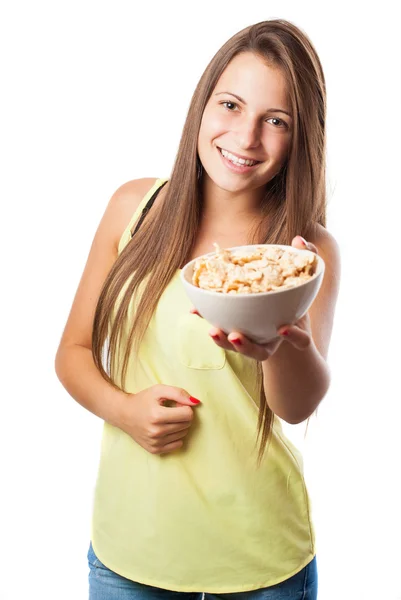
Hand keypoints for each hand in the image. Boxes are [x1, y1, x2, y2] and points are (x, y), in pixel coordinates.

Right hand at [118, 384, 200, 454]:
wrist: (124, 414)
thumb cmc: (143, 400)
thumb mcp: (159, 390)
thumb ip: (179, 393)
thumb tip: (196, 402)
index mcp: (157, 416)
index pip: (187, 414)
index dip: (184, 407)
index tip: (176, 404)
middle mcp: (156, 431)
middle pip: (186, 424)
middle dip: (183, 416)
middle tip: (171, 411)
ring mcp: (155, 443)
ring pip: (183, 434)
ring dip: (179, 425)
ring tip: (167, 419)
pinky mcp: (154, 450)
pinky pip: (177, 444)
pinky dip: (175, 436)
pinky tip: (166, 429)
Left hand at [190, 236, 317, 360]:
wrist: (280, 313)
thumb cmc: (293, 292)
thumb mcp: (304, 276)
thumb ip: (305, 257)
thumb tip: (298, 239)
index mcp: (293, 330)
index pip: (300, 339)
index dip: (294, 336)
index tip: (283, 328)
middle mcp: (272, 341)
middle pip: (260, 352)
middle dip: (247, 346)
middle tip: (235, 336)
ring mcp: (253, 340)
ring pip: (240, 348)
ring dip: (223, 341)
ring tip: (212, 330)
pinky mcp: (235, 331)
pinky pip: (221, 330)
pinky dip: (208, 319)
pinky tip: (194, 310)